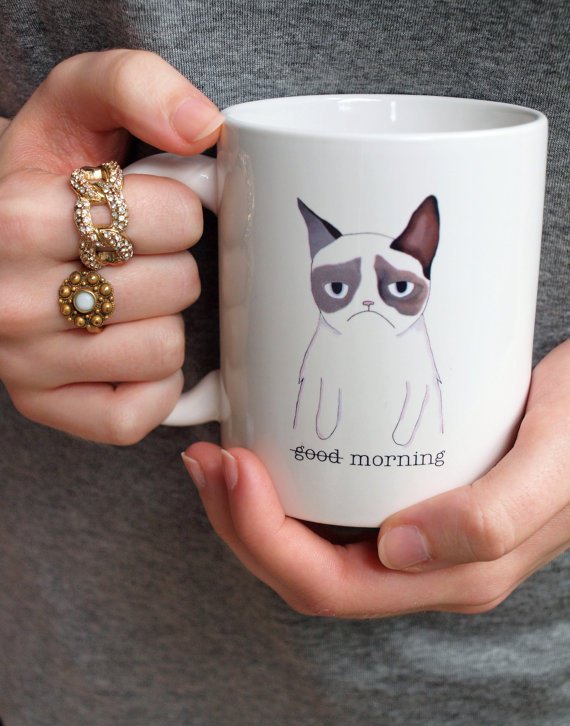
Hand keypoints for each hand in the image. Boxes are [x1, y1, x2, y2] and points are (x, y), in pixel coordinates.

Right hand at [0, 50, 221, 443]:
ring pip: (164, 351)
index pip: (175, 219)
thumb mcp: (74, 104)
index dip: (181, 210)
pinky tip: (130, 347)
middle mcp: (10, 298)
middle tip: (137, 254)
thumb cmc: (45, 173)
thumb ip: (135, 83)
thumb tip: (202, 125)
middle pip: (177, 287)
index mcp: (18, 217)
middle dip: (175, 263)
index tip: (151, 208)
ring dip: (165, 321)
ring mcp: (24, 362)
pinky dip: (153, 385)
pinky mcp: (43, 405)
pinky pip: (137, 413)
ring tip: (129, 297)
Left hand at [183, 340, 569, 616]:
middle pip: (303, 571)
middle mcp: (421, 567)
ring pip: (308, 547)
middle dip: (240, 523)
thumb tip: (397, 549)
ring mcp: (411, 537)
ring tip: (219, 457)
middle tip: (207, 460)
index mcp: (450, 575)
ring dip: (252, 509)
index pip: (328, 584)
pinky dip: (285, 490)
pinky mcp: (407, 501)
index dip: (265, 536)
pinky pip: (328, 514)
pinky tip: (268, 454)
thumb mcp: (551, 469)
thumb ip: (488, 518)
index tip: (233, 468)